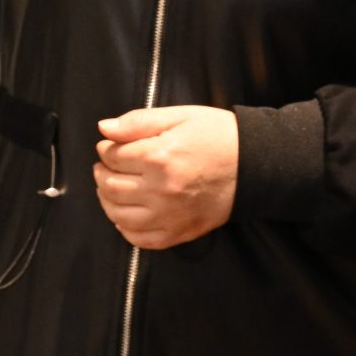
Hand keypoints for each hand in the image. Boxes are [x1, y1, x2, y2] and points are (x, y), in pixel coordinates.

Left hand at [94, 105, 238, 250]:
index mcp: (159, 157)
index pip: (113, 157)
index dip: (106, 149)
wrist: (253, 165)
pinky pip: (138, 238)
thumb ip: (139, 122)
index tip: (109, 147)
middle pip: (110, 186)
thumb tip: (104, 129)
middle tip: (106, 166)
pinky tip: (128, 213)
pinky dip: (125, 228)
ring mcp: (168, 216)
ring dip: (107, 200)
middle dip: (102, 173)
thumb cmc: (219, 136)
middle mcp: (160, 190)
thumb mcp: (181, 116)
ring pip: (118, 214)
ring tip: (113, 187)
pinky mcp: (177, 233)